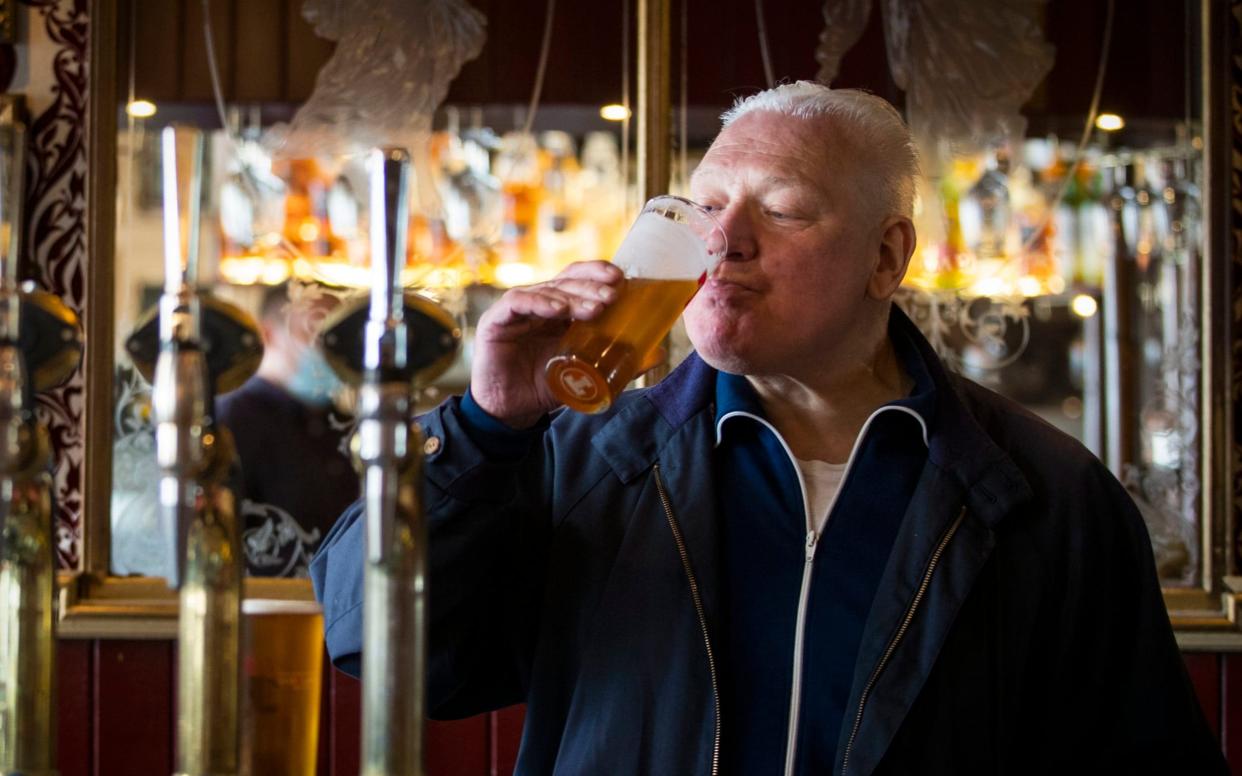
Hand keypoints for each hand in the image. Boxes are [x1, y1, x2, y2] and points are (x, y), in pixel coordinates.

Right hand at [471, 261, 622, 427]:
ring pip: (546, 290)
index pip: (579, 280)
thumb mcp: (588, 374)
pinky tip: (558, 310)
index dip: (598, 273)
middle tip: (614, 295)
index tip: (622, 278)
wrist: (511, 411)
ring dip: (572, 296)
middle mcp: (539, 304)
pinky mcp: (496, 321)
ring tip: (595, 307)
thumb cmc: (546, 387)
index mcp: (559, 310)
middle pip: (565, 281)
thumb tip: (659, 353)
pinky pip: (518, 302)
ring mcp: (517, 311)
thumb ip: (620, 363)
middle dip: (592, 285)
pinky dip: (539, 302)